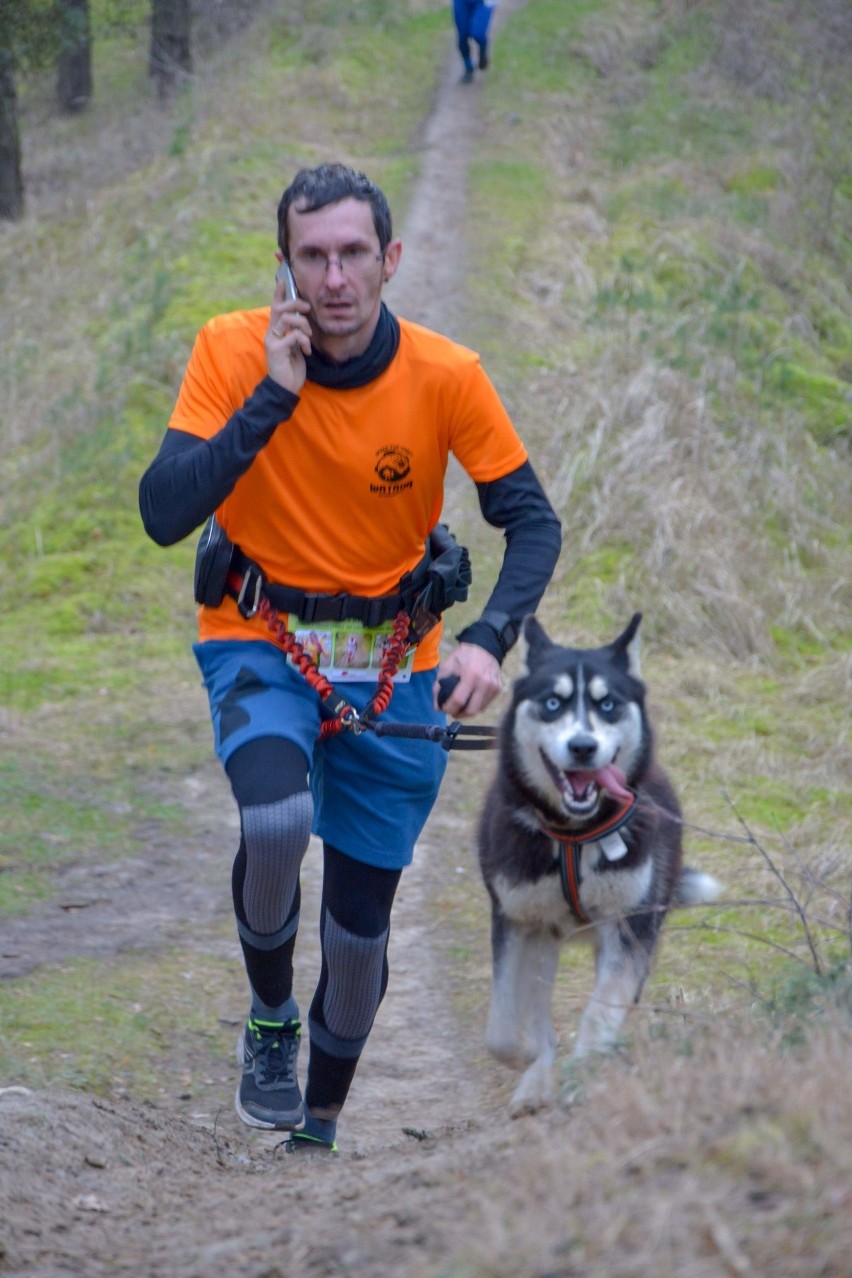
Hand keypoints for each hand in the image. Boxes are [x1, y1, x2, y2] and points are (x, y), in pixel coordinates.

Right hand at [265, 271, 311, 394]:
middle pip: (280, 308)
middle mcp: (271, 333)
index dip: (279, 293)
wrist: (285, 387)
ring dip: (303, 325)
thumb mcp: (296, 346)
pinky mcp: (275, 350)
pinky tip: (306, 351)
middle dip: (296, 304)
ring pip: (287, 319)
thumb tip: (304, 320)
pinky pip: (293, 336)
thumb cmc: (292, 367)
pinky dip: (303, 341)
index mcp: (276, 330)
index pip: (275, 307)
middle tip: (307, 309)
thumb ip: (297, 333)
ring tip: (308, 337)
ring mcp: (272, 340)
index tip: (283, 279)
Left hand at [434, 643, 502, 717]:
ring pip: (479, 709)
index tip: (443, 709)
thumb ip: (439, 687)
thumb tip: (437, 708)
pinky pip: (486, 704)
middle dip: (459, 714)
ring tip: (460, 706)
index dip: (448, 708)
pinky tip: (470, 699)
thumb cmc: (463, 655)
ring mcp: (494, 687)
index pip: (458, 700)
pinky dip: (476, 705)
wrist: (485, 646)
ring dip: (467, 711)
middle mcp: (485, 683)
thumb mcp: (447, 667)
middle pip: (471, 710)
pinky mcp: (499, 689)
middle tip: (452, 711)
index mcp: (470, 675)